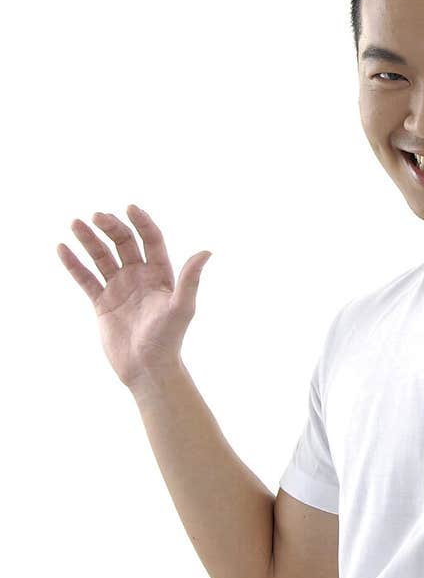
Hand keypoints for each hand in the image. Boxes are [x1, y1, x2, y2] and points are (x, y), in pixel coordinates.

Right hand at [57, 205, 211, 387]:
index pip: (150, 239)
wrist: (147, 369)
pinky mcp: (102, 303)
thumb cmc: (168, 339)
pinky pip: (85, 278)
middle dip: (111, 227)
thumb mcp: (181, 307)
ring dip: (89, 240)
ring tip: (74, 223)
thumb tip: (207, 250)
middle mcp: (139, 276)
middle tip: (96, 216)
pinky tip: (61, 248)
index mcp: (160, 274)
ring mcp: (119, 288)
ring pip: (101, 257)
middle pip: (124, 243)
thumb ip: (191, 279)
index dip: (142, 222)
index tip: (130, 207)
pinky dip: (74, 264)